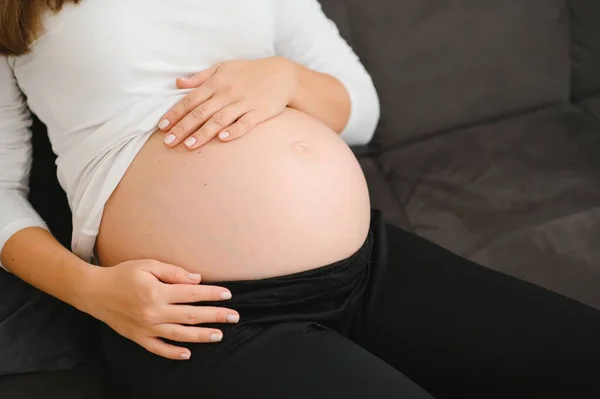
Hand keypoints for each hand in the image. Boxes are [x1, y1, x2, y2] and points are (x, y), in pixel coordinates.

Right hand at [82, 260, 239, 359]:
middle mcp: (153, 312)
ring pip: (179, 335)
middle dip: (215, 316)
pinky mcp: (138, 337)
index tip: (228, 295)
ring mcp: (146, 328)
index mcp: (157, 292)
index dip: (211, 294)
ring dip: (200, 336)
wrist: (94, 292)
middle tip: (234, 317)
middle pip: (191, 316)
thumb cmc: (122, 274)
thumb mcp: (148, 265)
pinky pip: (158, 348)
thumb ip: (173, 272)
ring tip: (218, 335)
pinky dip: (173, 353)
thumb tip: (197, 279)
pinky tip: (188, 354)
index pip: (192, 294)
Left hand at [158, 56, 297, 148]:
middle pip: (201, 112)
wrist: (282, 74)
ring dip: (203, 133)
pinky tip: (223, 139)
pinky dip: (234, 130)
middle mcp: (227, 93)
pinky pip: (245, 122)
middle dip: (183, 128)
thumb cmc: (249, 72)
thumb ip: (200, 77)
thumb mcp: (223, 68)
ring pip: (220, 119)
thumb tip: (178, 83)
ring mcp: (244, 103)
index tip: (162, 127)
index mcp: (216, 83)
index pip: (191, 100)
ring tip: (189, 146)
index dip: (175, 113)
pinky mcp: (260, 112)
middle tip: (168, 143)